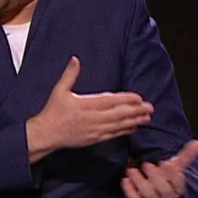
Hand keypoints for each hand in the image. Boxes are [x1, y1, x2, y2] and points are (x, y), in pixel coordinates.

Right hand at [27, 57, 153, 162]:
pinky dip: (124, 131)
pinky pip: (113, 134)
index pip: (110, 100)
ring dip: (134, 121)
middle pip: (119, 113)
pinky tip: (133, 128)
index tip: (138, 97)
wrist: (46, 134)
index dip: (126, 99)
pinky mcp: (94, 138)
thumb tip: (75, 59)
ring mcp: (95, 129)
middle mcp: (93, 117)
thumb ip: (70, 75)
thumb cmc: (53, 112)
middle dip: (136, 111)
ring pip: (119, 125)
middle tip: (150, 107)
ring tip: (147, 118)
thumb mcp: (60, 90)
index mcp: (86, 104)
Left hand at [121, 139, 197, 197]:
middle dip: (155, 177)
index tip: (165, 163)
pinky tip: (126, 180)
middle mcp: (168, 197)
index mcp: (178, 187)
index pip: (178, 182)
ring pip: (149, 195)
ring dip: (139, 182)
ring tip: (131, 171)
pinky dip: (130, 191)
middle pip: (164, 190)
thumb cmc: (169, 179)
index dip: (172, 174)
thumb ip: (186, 156)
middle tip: (146, 165)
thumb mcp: (177, 168)